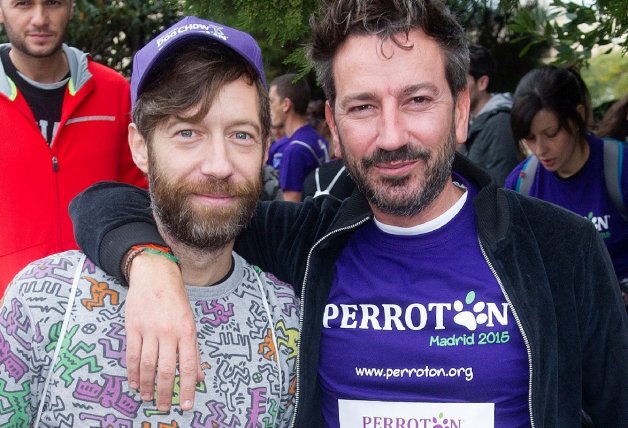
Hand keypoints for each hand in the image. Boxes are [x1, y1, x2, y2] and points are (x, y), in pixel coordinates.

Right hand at [124, 253, 202, 410]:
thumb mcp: (190, 322)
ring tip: (147, 398)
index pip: (187, 366)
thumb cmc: (176, 300)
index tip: (186, 405)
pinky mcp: (133, 327)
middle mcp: (168, 332)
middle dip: (165, 393)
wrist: (155, 275)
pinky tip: (134, 383)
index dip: (186, 388)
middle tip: (164, 407)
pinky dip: (132, 372)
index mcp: (186, 331)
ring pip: (147, 365)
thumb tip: (198, 377)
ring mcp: (149, 329)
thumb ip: (193, 350)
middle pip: (165, 369)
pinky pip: (132, 355)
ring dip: (147, 386)